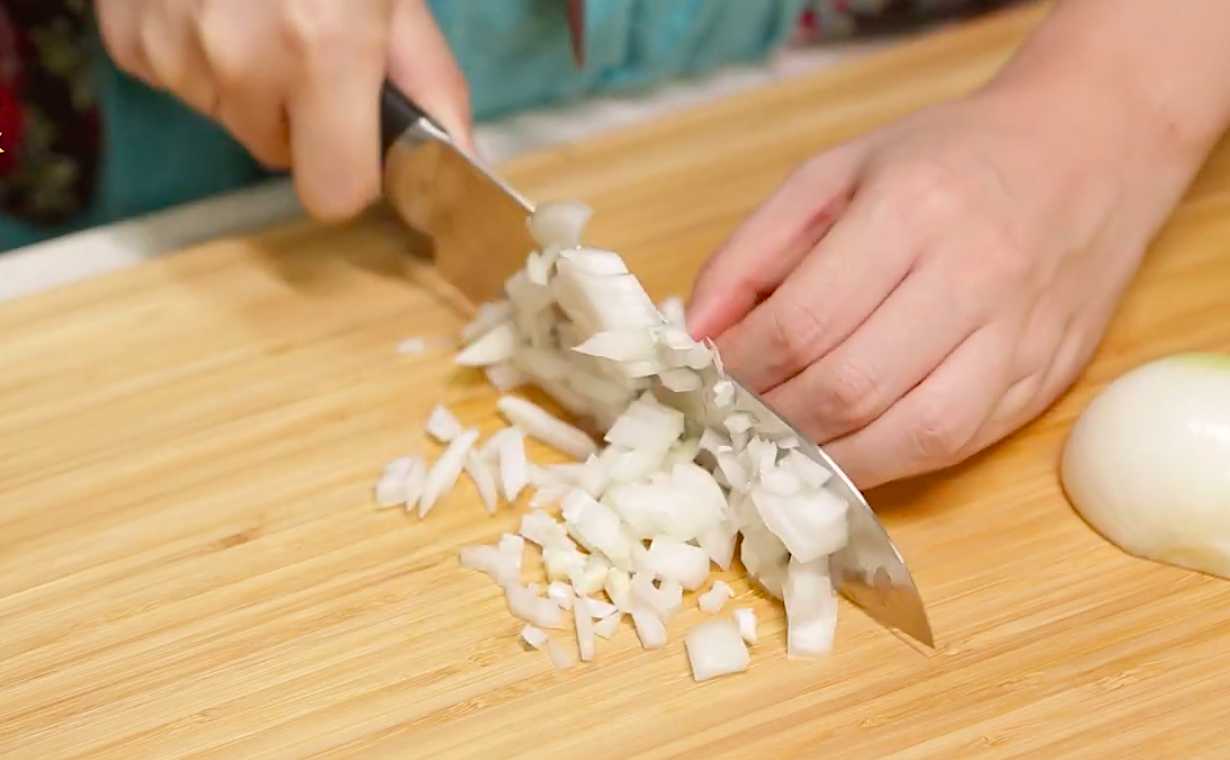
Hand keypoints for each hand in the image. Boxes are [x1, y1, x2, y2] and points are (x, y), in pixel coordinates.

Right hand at [97, 0, 471, 220]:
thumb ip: (428, 77)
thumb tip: (461, 155)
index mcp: (325, 49)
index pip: (335, 195)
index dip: (352, 173)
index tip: (359, 143)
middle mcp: (242, 60)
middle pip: (280, 155)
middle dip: (301, 117)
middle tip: (308, 41)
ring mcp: (174, 48)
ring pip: (227, 115)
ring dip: (248, 80)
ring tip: (257, 5)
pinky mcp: (128, 38)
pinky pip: (177, 80)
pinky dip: (197, 53)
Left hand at [687, 89, 1196, 488]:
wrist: (1090, 150)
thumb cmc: (948, 159)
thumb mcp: (835, 172)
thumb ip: (753, 250)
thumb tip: (696, 335)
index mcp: (912, 210)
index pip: (804, 321)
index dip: (741, 367)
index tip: (706, 378)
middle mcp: (973, 276)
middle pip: (849, 386)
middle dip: (772, 419)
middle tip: (733, 421)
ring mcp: (1017, 337)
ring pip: (906, 434)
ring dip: (824, 457)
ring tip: (778, 447)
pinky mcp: (1041, 380)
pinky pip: (953, 446)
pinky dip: (883, 463)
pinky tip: (841, 453)